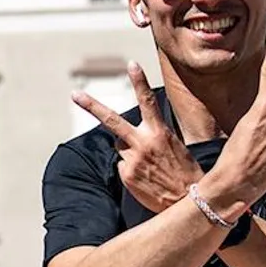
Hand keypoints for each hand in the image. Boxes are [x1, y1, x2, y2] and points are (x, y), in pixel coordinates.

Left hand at [72, 62, 202, 212]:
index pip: (147, 101)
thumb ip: (153, 136)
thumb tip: (130, 136)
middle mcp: (143, 144)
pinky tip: (147, 178)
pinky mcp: (126, 176)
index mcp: (160, 133)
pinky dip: (131, 169)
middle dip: (91, 106)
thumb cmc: (186, 172)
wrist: (190, 202)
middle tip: (75, 94)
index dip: (139, 81)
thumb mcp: (176, 147)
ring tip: (150, 165)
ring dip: (130, 151)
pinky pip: (123, 166)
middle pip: (112, 120)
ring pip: (121, 146)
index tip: (131, 64)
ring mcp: (132, 160)